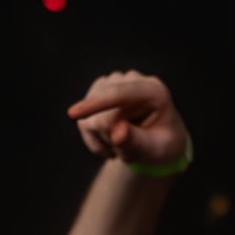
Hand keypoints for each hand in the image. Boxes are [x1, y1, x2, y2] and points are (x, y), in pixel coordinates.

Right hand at [67, 71, 191, 171]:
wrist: (158, 140)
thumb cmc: (160, 145)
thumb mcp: (154, 150)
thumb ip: (136, 142)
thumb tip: (116, 132)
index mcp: (154, 91)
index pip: (120, 93)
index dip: (97, 103)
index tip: (73, 114)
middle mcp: (133, 80)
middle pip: (102, 106)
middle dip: (109, 135)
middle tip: (129, 154)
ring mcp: (114, 82)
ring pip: (89, 114)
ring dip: (101, 139)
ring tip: (122, 148)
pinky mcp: (100, 90)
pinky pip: (84, 119)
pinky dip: (93, 138)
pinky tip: (111, 144)